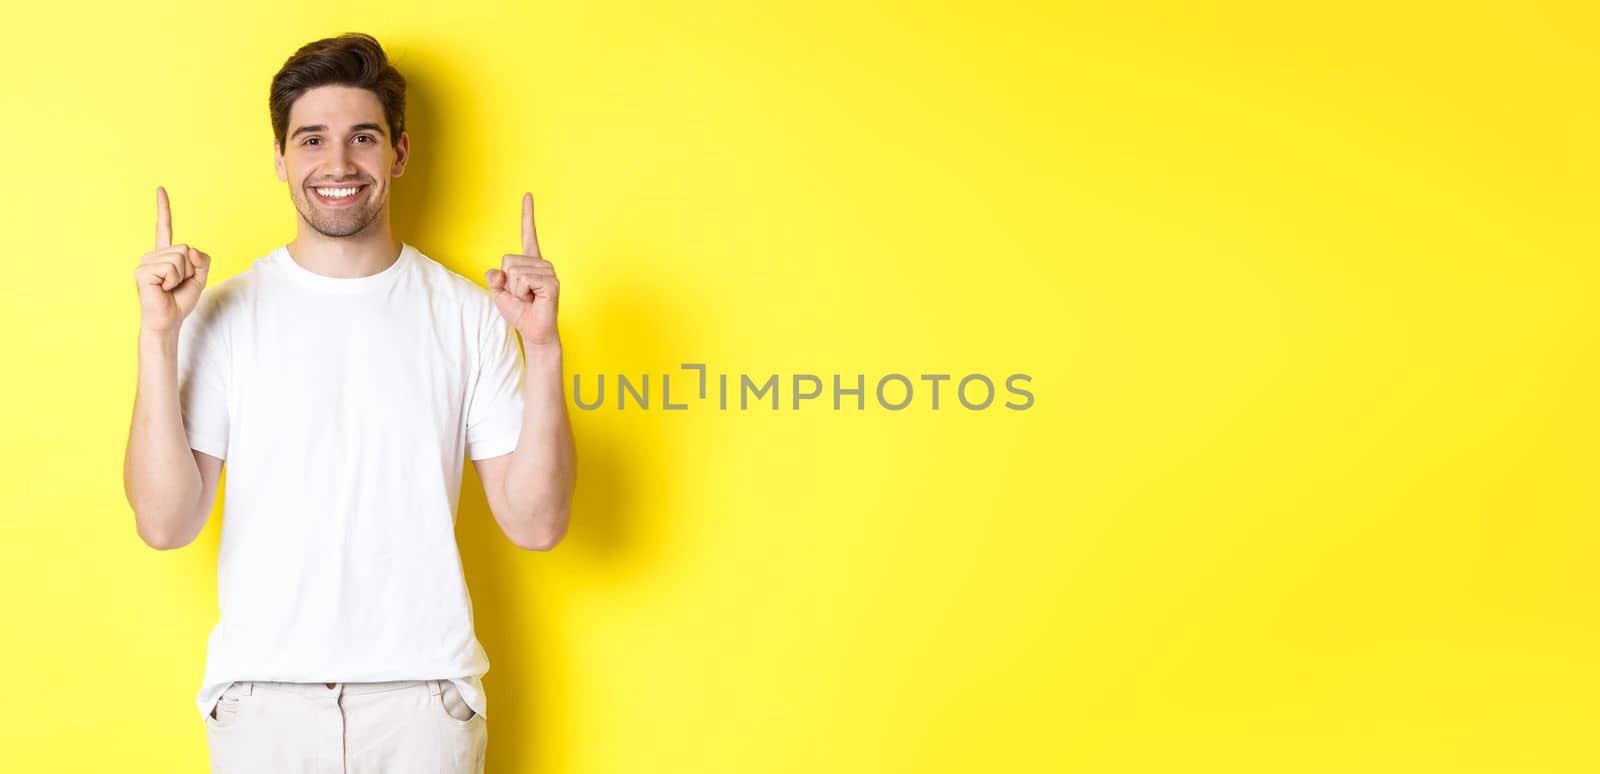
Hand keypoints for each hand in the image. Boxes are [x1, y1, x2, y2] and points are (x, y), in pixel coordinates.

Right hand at [134, 186, 210, 333]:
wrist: (168, 320)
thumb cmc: (180, 300)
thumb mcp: (200, 278)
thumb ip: (202, 260)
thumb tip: (189, 248)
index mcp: (165, 254)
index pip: (164, 227)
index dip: (163, 208)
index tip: (160, 188)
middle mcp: (152, 255)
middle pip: (184, 249)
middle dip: (190, 269)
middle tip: (177, 284)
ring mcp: (145, 262)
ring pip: (179, 258)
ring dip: (181, 276)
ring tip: (169, 287)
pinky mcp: (142, 271)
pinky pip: (171, 268)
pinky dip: (173, 281)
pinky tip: (162, 289)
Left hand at [486, 192, 560, 347]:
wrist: (533, 332)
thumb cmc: (519, 312)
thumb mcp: (499, 294)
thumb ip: (495, 279)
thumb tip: (496, 271)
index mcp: (529, 262)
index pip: (528, 234)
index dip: (527, 215)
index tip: (528, 195)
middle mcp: (541, 263)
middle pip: (508, 261)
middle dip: (507, 283)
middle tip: (522, 296)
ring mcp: (548, 272)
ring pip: (514, 271)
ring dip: (515, 291)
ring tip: (529, 299)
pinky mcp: (551, 282)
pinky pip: (524, 280)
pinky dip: (522, 293)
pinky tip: (534, 299)